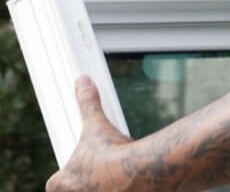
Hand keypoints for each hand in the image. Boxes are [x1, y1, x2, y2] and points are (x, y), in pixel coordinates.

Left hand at [46, 75, 134, 191]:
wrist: (139, 171)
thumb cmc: (111, 153)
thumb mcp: (97, 124)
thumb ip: (88, 104)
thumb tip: (82, 82)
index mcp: (64, 182)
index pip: (55, 182)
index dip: (66, 171)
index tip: (79, 161)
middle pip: (74, 189)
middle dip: (86, 179)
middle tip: (100, 165)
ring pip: (94, 191)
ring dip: (102, 184)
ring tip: (116, 170)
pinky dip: (119, 187)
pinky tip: (129, 178)